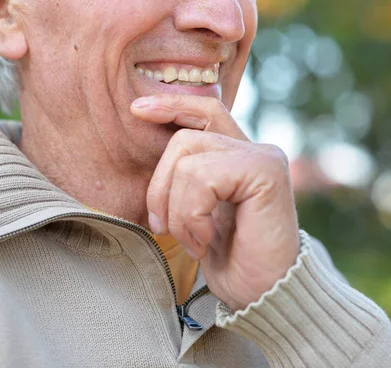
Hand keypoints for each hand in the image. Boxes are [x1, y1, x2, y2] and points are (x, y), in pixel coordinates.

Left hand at [131, 94, 299, 311]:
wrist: (264, 296)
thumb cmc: (231, 259)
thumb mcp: (199, 212)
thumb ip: (188, 177)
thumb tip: (149, 143)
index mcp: (238, 154)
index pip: (205, 109)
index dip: (171, 104)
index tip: (136, 110)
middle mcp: (254, 149)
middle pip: (184, 139)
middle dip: (159, 186)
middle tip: (162, 227)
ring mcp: (261, 157)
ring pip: (188, 161)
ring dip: (177, 211)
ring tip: (193, 241)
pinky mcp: (264, 171)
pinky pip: (202, 179)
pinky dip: (192, 217)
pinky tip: (206, 242)